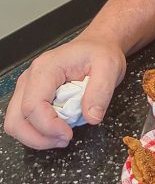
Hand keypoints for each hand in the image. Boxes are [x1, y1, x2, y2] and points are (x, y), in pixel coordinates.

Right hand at [3, 35, 126, 149]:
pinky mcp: (31, 95)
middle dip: (38, 138)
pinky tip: (58, 129)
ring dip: (36, 137)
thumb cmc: (100, 53)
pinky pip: (24, 120)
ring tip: (62, 137)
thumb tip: (92, 118)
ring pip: (15, 123)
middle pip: (16, 119)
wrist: (97, 44)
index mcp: (46, 69)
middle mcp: (30, 78)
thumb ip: (101, 92)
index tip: (69, 135)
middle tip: (64, 140)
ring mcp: (27, 87)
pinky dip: (37, 132)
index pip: (33, 106)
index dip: (49, 127)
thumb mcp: (109, 67)